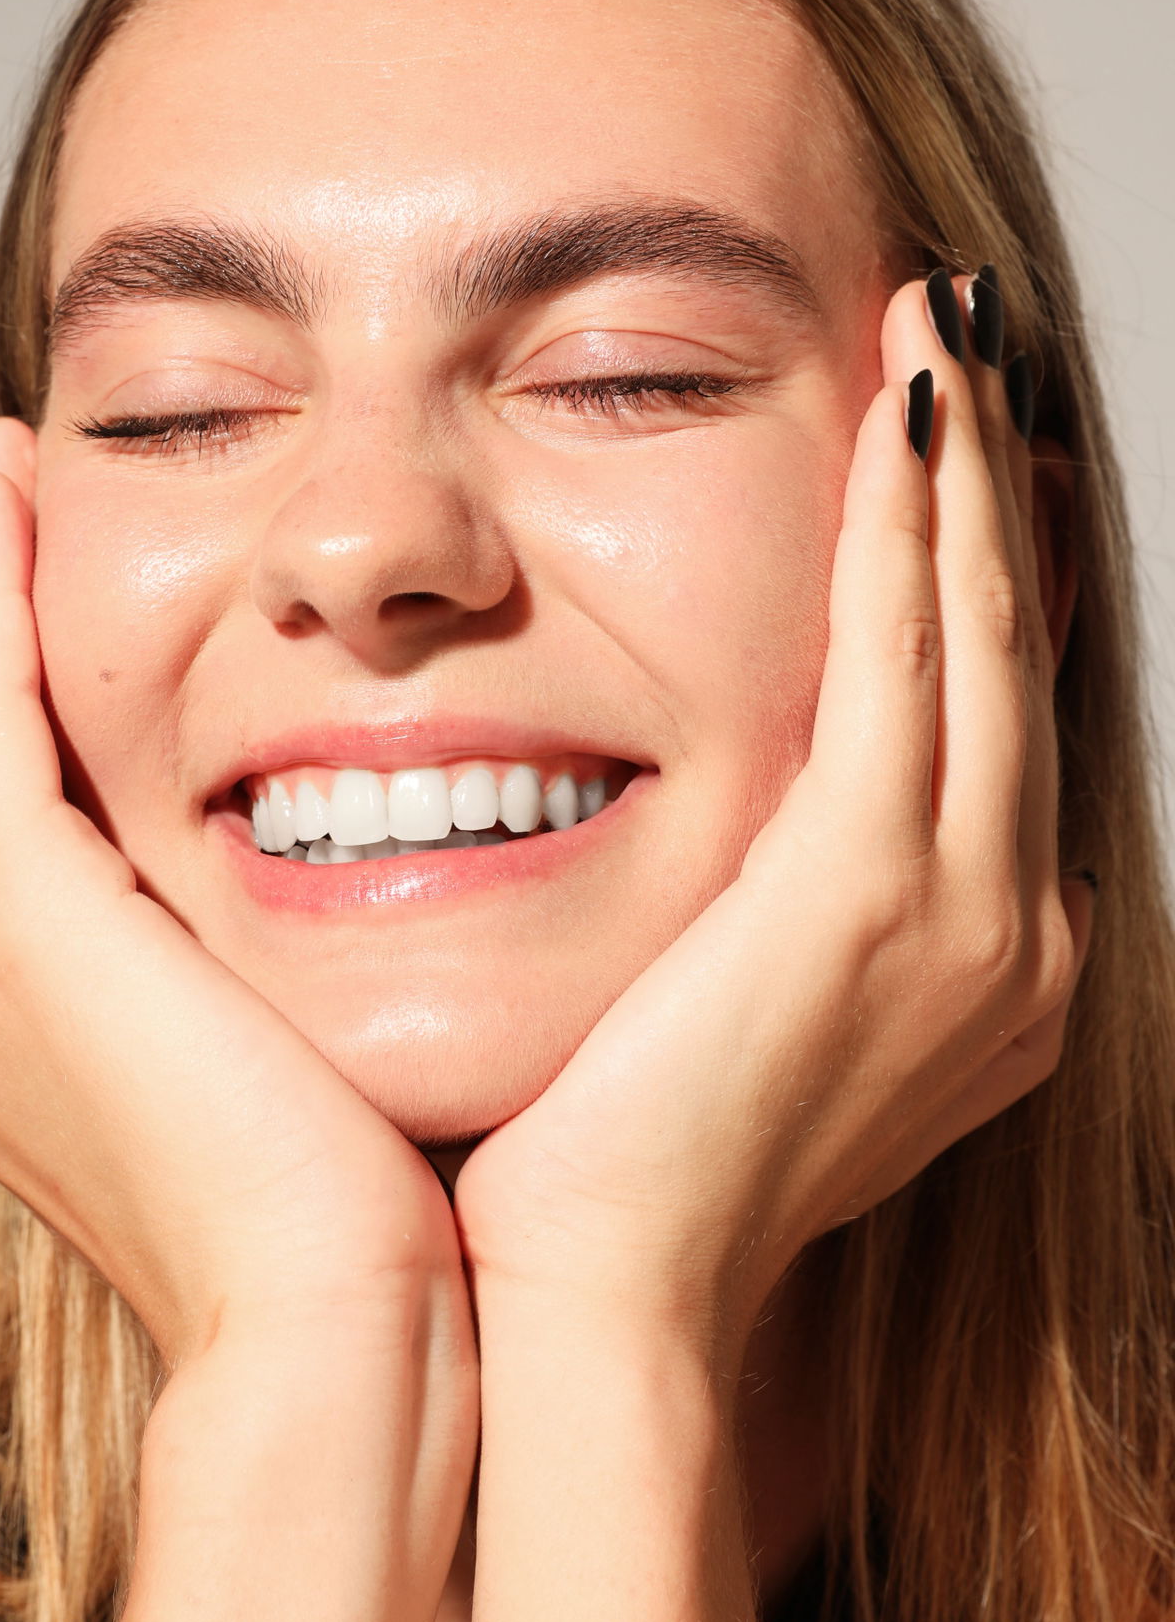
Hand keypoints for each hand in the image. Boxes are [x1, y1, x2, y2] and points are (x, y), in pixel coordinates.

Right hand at [0, 420, 466, 1372]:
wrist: (333, 1334)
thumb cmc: (352, 1226)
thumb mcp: (268, 1068)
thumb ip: (240, 978)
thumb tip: (332, 893)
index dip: (14, 697)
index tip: (59, 591)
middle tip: (12, 499)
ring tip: (8, 478)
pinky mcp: (19, 917)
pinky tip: (18, 501)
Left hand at [454, 273, 1091, 1367]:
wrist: (607, 1295)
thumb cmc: (634, 1164)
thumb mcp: (753, 1022)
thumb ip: (799, 920)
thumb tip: (778, 835)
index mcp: (989, 967)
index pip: (995, 719)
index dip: (982, 571)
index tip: (955, 450)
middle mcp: (1012, 933)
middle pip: (1014, 653)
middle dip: (997, 485)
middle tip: (973, 339)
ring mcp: (964, 913)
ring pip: (979, 632)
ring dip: (966, 467)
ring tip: (948, 326)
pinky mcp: (868, 889)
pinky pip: (900, 659)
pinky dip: (906, 529)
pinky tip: (900, 414)